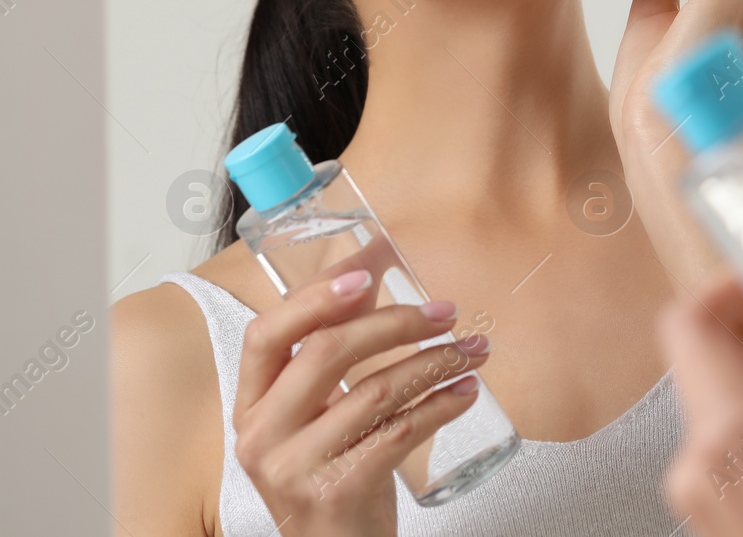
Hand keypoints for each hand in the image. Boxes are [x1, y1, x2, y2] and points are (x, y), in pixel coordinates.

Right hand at [233, 263, 491, 535]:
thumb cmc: (334, 473)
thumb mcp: (323, 412)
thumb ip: (339, 345)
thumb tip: (371, 267)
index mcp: (251, 404)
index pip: (266, 335)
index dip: (315, 297)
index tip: (368, 275)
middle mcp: (261, 434)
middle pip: (326, 352)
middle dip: (396, 322)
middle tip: (446, 313)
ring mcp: (293, 467)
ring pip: (373, 391)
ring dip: (434, 362)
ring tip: (472, 351)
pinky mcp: (335, 492)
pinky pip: (398, 432)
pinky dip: (440, 405)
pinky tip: (466, 391)